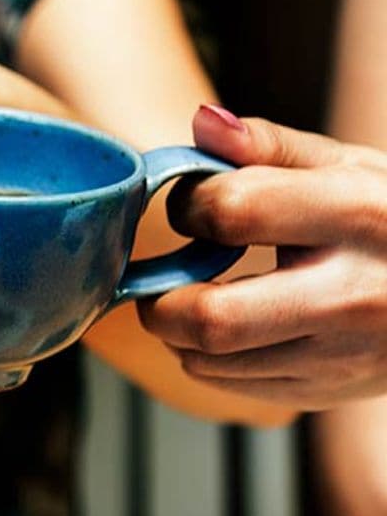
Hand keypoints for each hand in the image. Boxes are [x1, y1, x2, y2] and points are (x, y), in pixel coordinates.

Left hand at [138, 105, 386, 402]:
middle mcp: (353, 293)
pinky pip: (232, 385)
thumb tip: (202, 124)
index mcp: (357, 216)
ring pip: (211, 361)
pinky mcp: (331, 391)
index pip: (234, 210)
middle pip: (212, 318)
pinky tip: (226, 331)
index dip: (189, 204)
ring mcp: (345, 355)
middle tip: (157, 280)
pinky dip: (206, 359)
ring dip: (176, 333)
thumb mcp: (348, 166)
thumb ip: (269, 146)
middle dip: (160, 300)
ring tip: (191, 299)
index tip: (192, 206)